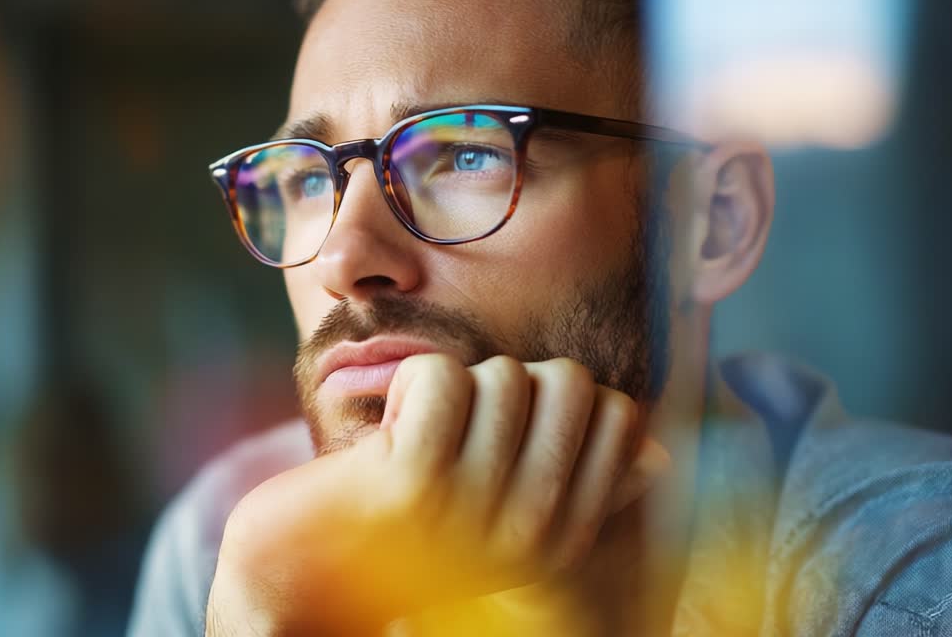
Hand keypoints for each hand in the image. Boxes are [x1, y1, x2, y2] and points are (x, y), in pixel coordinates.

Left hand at [205, 355, 670, 635]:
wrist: (297, 578)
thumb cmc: (398, 530)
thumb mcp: (497, 517)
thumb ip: (575, 485)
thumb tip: (654, 454)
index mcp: (560, 538)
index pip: (620, 417)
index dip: (559, 399)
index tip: (503, 432)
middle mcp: (530, 533)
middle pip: (568, 382)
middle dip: (507, 383)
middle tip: (456, 427)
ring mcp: (473, 509)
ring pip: (502, 375)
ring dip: (453, 386)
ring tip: (416, 436)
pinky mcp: (413, 483)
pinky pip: (441, 376)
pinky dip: (411, 384)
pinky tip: (390, 430)